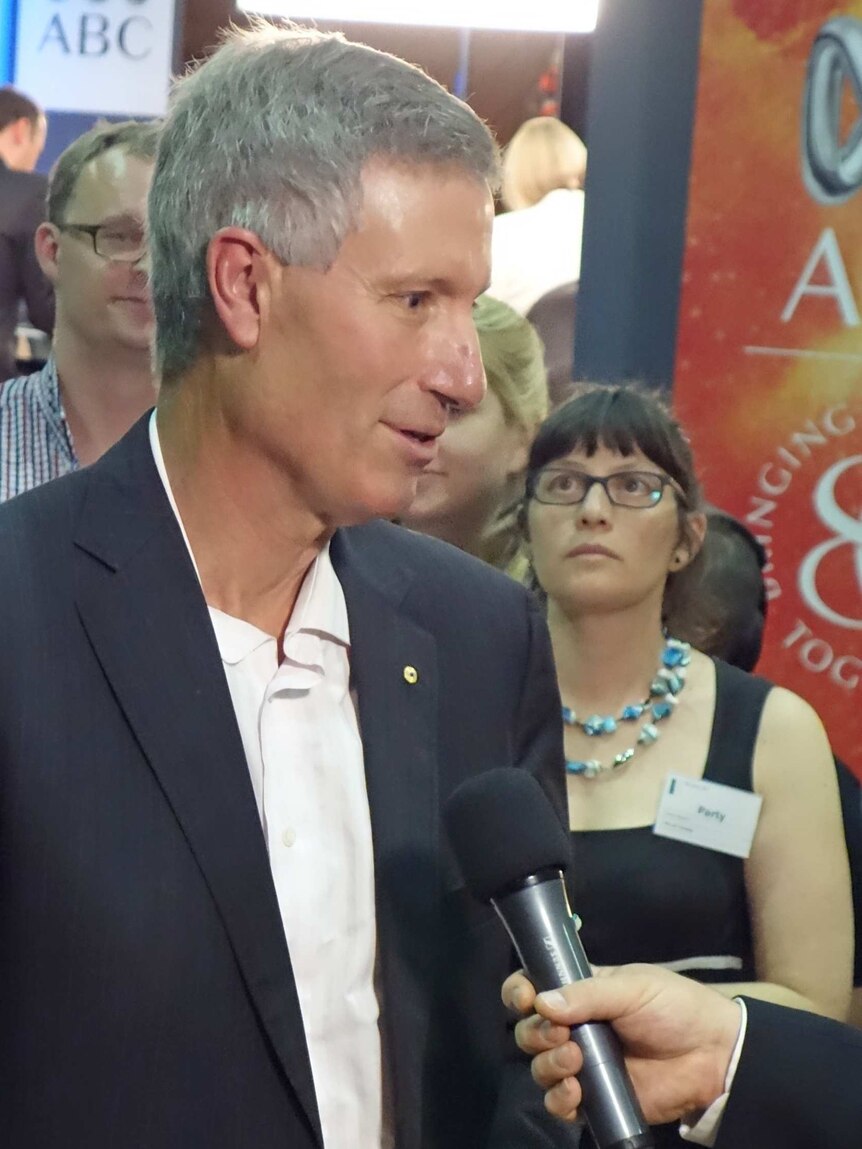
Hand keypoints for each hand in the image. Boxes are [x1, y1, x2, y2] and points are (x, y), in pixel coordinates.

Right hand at [502, 963, 741, 1125]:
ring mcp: (583, 1064)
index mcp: (580, 992)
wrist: (712, 1054)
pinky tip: (575, 1092)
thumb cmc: (674, 1007)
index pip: (533, 987)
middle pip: (528, 1031)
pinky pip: (559, 1103)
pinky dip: (558, 1099)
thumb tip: (542, 1003)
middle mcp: (574, 1027)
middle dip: (535, 1033)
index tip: (525, 999)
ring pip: (540, 1067)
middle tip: (563, 1035)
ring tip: (575, 1061)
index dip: (519, 993)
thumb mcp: (633, 988)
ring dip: (547, 1065)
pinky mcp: (596, 1098)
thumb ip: (588, 995)